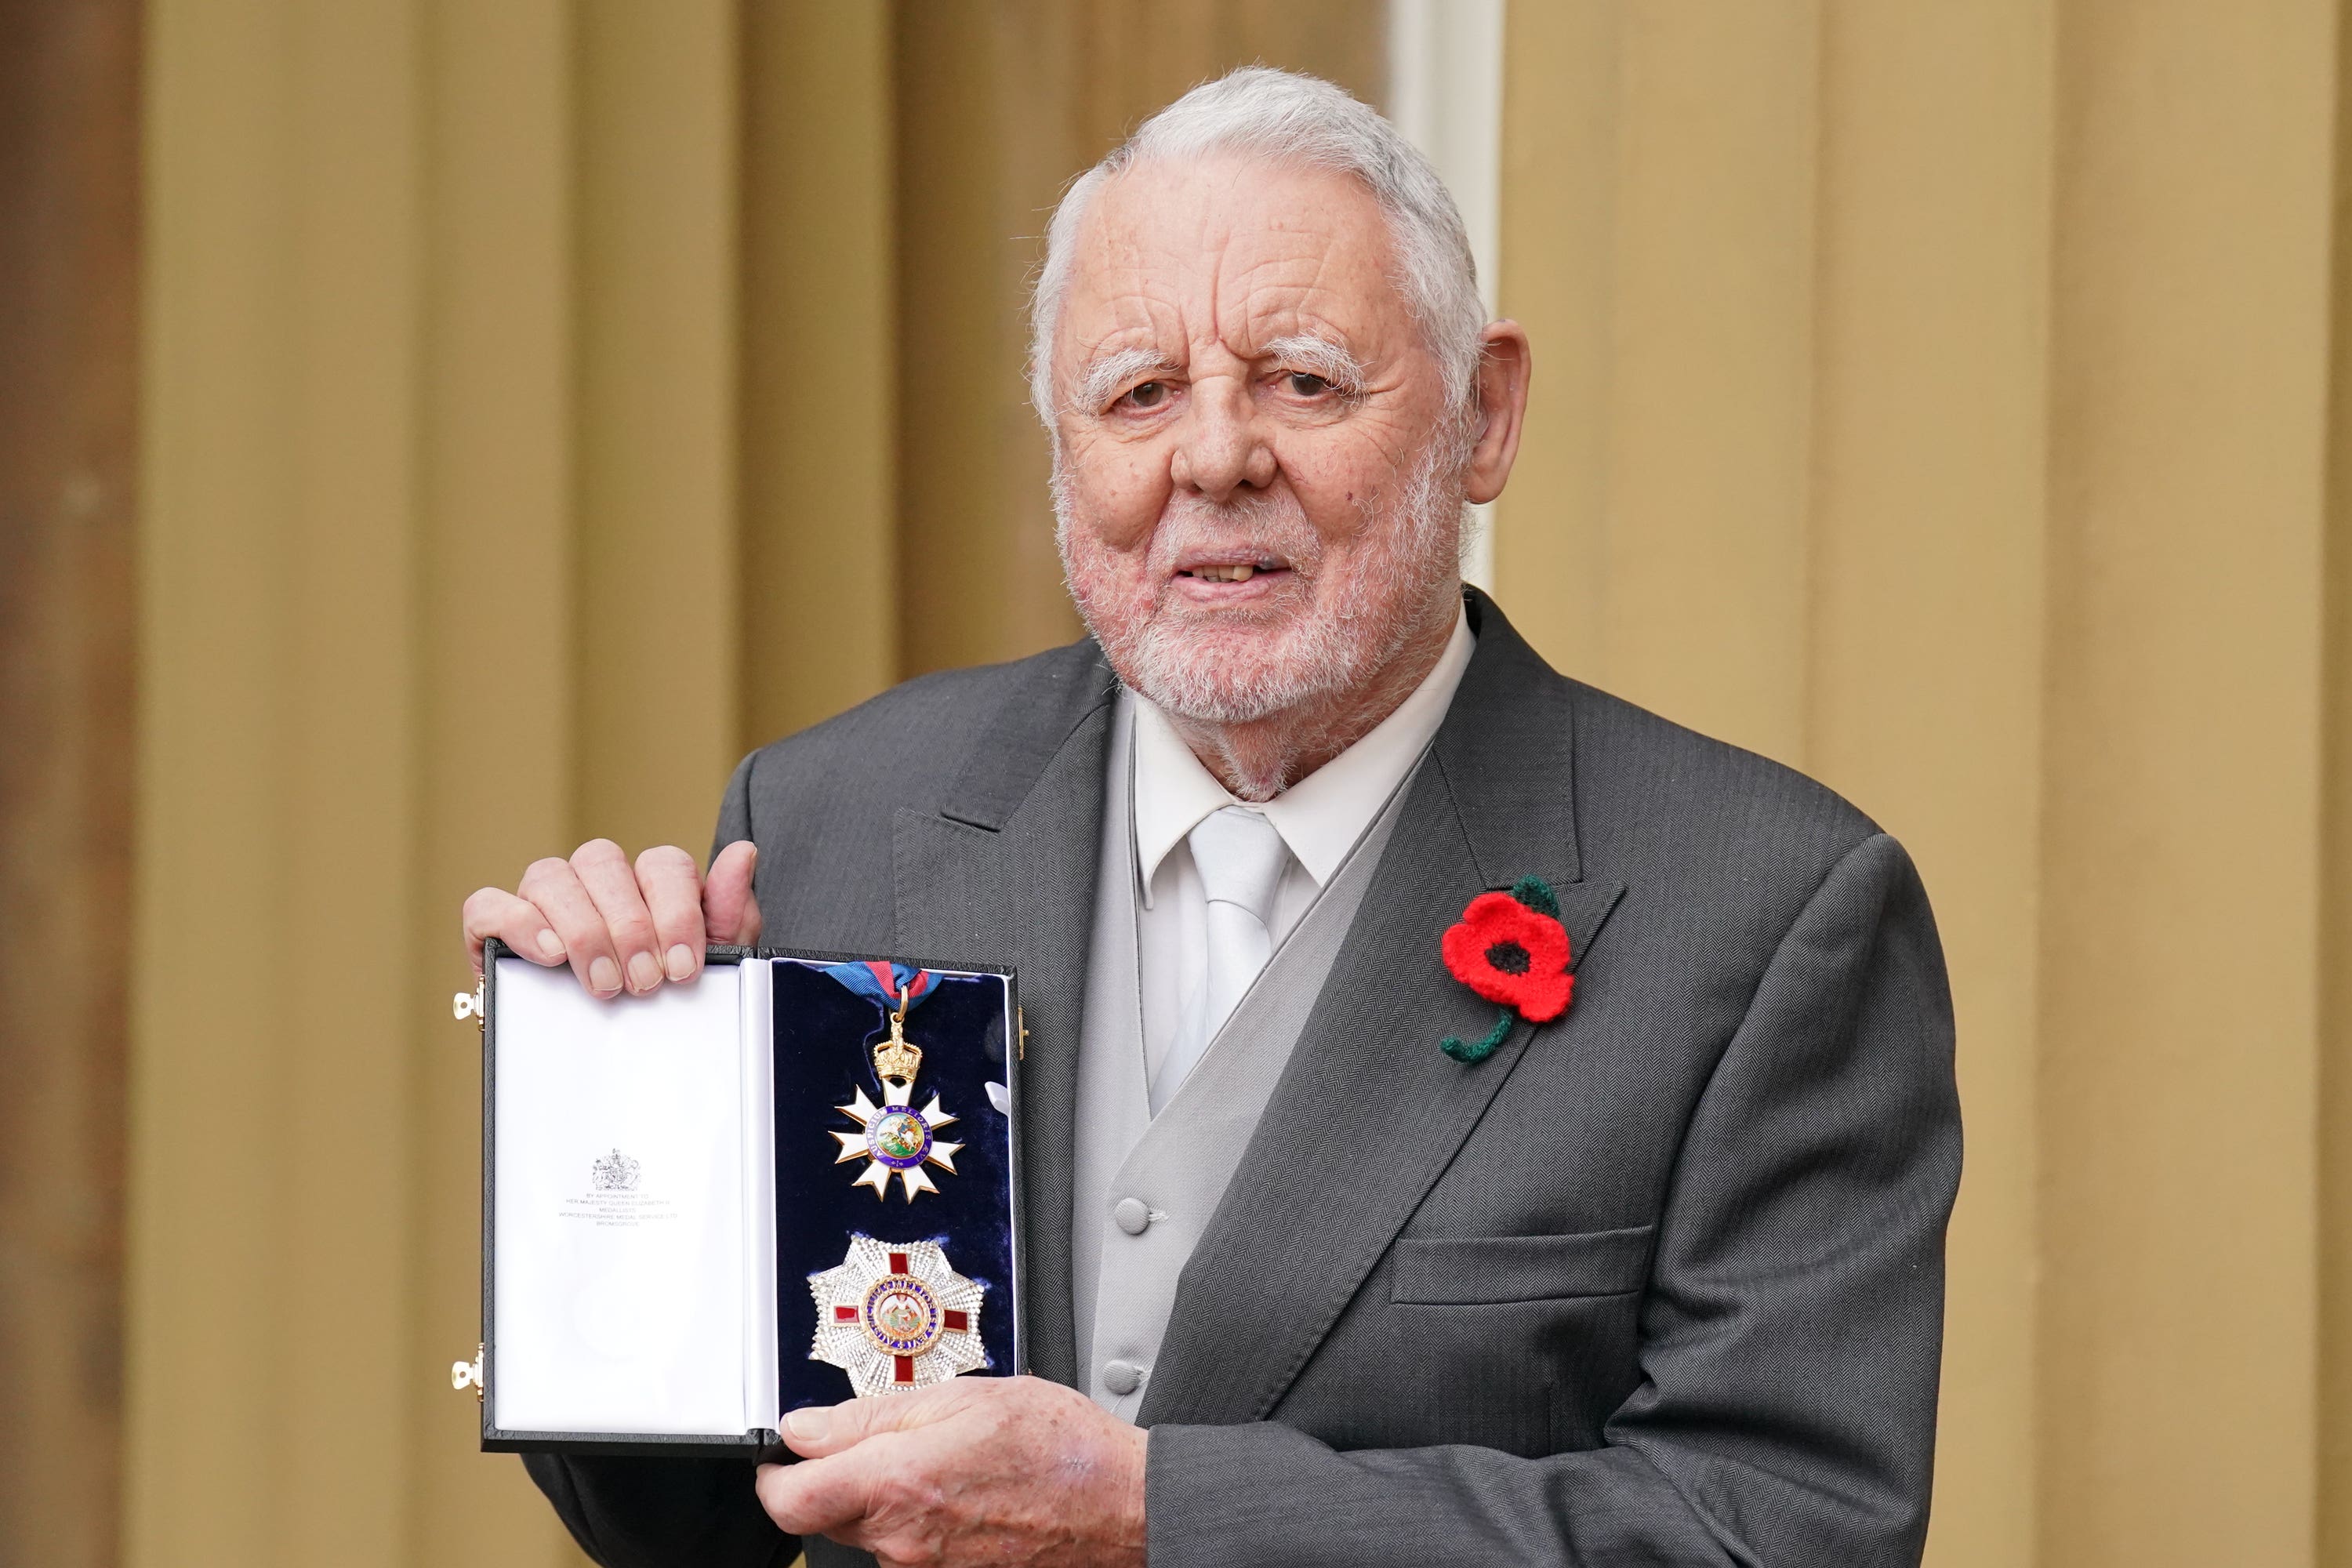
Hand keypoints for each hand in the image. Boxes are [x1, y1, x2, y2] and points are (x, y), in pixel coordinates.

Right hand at [460, 838, 761, 995]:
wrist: (618, 1059)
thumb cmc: (663, 998)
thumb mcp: (710, 963)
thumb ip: (728, 911)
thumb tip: (744, 852)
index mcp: (647, 882)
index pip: (661, 863)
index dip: (676, 910)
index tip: (684, 968)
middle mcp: (593, 880)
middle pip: (603, 861)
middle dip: (629, 925)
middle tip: (644, 982)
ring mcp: (542, 900)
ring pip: (550, 875)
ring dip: (581, 929)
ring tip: (603, 983)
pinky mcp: (493, 929)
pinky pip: (488, 904)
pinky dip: (516, 922)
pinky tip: (548, 954)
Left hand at [757, 1377, 1145, 1567]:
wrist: (1124, 1510)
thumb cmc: (1060, 1450)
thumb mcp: (964, 1397)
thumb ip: (871, 1415)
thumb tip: (806, 1427)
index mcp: (896, 1484)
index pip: (787, 1499)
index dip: (777, 1471)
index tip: (788, 1450)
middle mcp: (901, 1542)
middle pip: (829, 1514)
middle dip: (844, 1475)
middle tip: (895, 1437)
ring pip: (872, 1532)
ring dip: (891, 1497)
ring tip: (948, 1463)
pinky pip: (911, 1551)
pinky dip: (925, 1522)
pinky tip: (966, 1495)